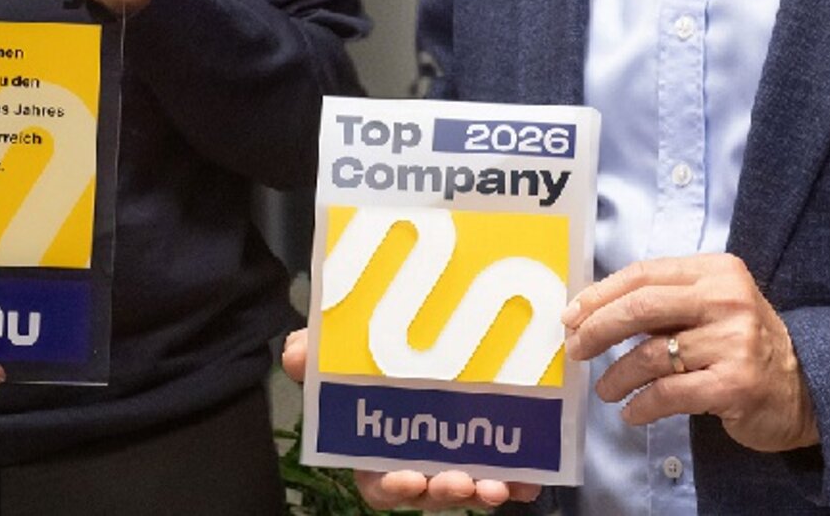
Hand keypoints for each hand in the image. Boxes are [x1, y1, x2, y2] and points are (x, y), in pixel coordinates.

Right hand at [281, 329, 541, 511]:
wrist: (424, 337)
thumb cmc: (368, 361)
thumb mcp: (336, 354)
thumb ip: (313, 355)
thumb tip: (295, 353)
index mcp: (377, 450)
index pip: (382, 484)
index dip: (395, 486)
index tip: (410, 478)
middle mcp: (417, 462)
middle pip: (430, 492)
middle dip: (447, 492)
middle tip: (463, 481)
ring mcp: (454, 458)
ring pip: (470, 486)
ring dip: (485, 490)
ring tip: (500, 485)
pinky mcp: (490, 450)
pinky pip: (506, 473)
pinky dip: (521, 478)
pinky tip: (534, 475)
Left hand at [562, 254, 817, 452]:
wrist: (805, 387)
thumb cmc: (742, 344)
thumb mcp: (711, 308)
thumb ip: (664, 304)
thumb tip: (591, 314)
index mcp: (716, 271)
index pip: (643, 274)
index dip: (600, 294)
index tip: (571, 315)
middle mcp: (726, 300)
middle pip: (641, 307)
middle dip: (597, 329)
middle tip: (575, 349)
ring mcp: (733, 342)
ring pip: (651, 355)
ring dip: (617, 375)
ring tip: (606, 389)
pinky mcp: (734, 384)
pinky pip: (669, 394)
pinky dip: (641, 405)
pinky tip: (632, 411)